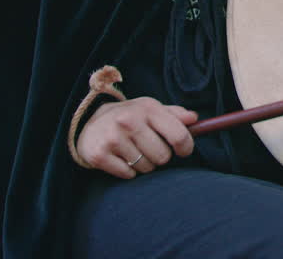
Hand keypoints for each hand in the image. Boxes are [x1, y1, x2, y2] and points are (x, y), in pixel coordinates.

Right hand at [75, 97, 197, 178]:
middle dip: (161, 156)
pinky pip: (129, 175)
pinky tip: (121, 158)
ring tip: (133, 151)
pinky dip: (128, 171)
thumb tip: (194, 119)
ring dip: (144, 164)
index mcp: (147, 108)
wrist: (89, 123)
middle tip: (150, 148)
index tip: (183, 151)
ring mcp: (113, 139)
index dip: (186, 147)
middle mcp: (129, 121)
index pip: (178, 135)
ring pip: (147, 167)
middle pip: (163, 157)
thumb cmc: (128, 117)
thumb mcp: (149, 109)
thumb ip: (174, 114)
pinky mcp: (100, 155)